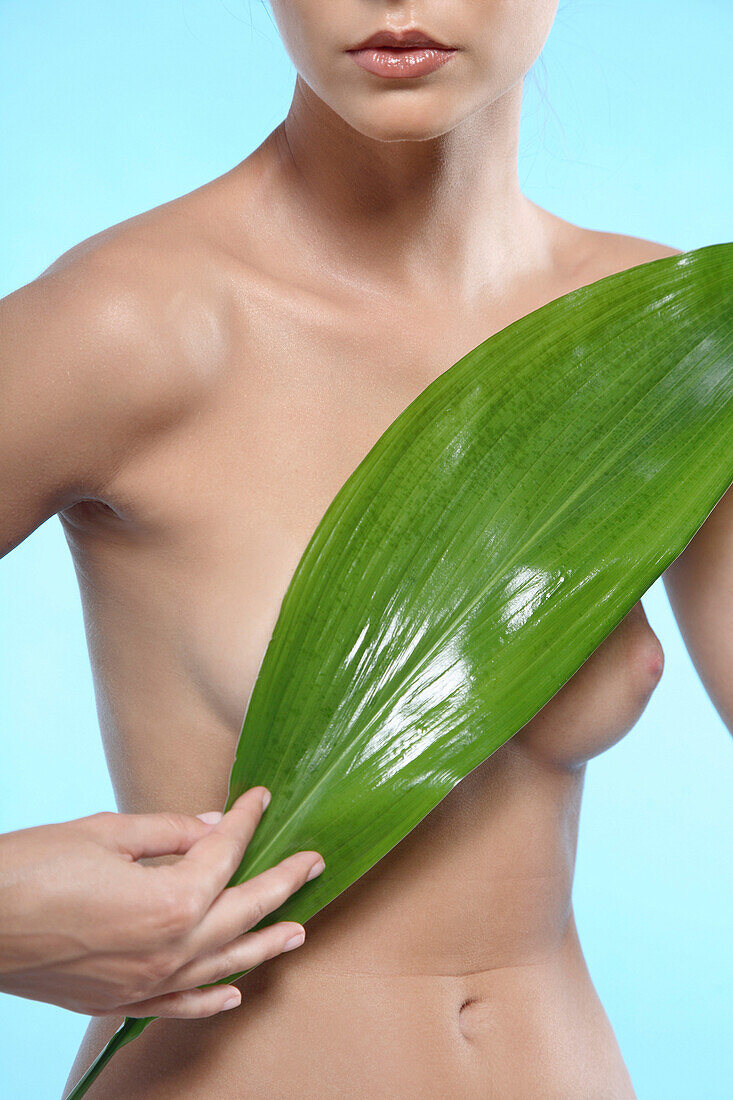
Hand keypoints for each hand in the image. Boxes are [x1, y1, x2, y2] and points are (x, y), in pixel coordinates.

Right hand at [0, 787, 323, 1017]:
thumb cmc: (31, 870)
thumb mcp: (105, 832)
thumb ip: (168, 830)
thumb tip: (210, 825)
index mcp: (170, 899)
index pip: (225, 853)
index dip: (247, 819)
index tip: (261, 797)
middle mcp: (170, 948)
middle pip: (243, 911)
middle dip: (283, 883)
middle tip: (314, 862)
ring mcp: (148, 981)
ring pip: (225, 963)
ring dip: (265, 944)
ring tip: (299, 930)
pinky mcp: (123, 999)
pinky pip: (182, 1004)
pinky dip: (213, 998)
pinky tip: (234, 992)